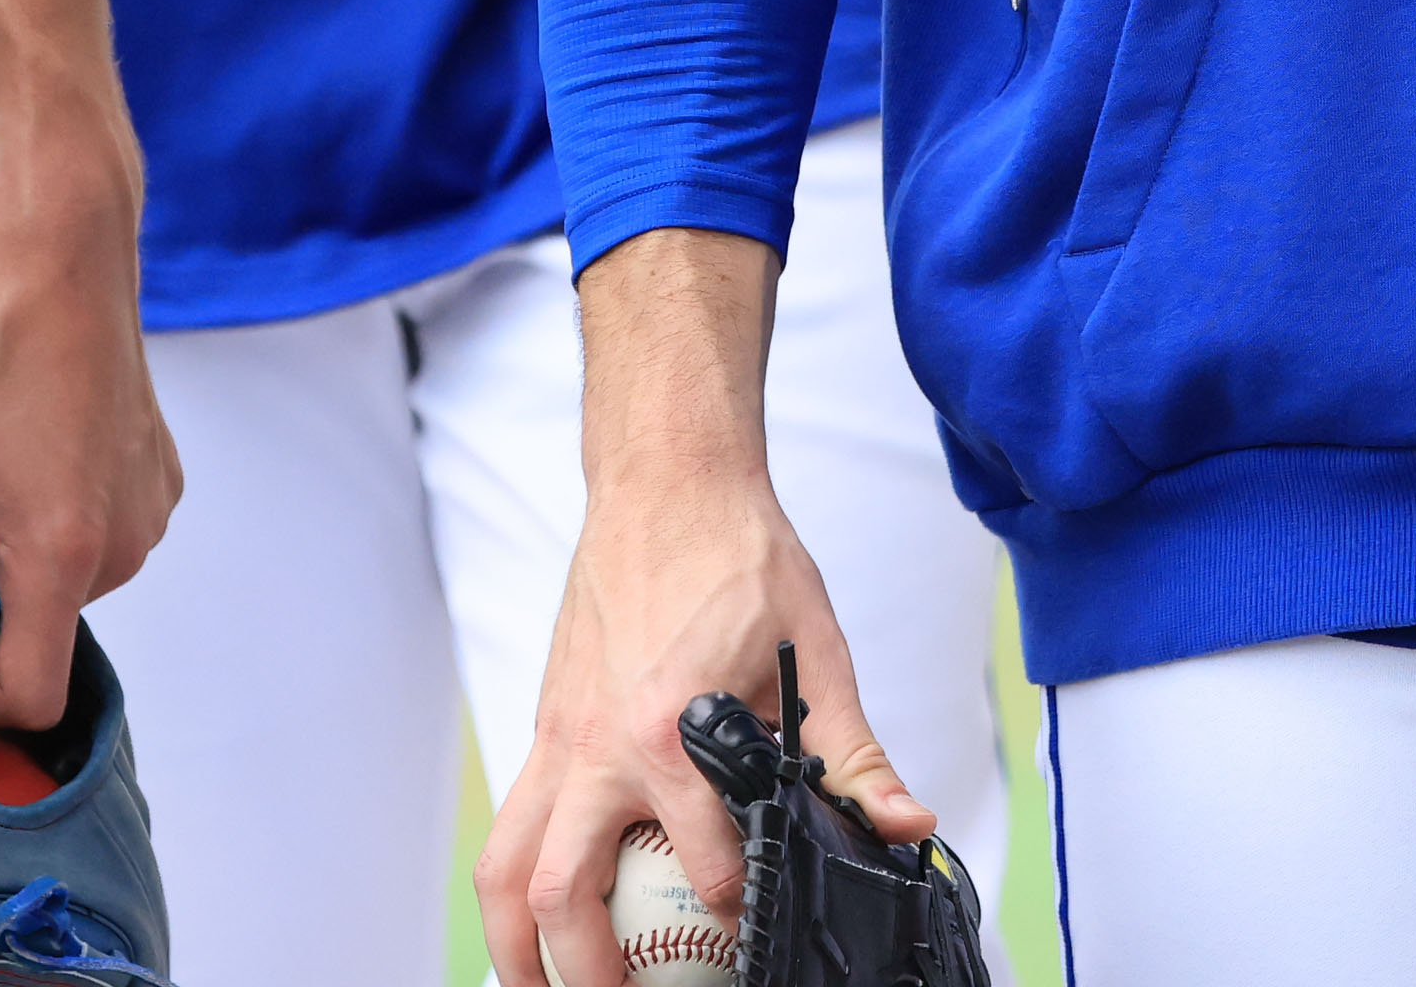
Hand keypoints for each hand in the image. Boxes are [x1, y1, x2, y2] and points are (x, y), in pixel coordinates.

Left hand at [0, 100, 170, 735]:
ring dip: (24, 556)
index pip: (32, 696)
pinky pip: (104, 529)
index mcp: (59, 549)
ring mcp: (146, 505)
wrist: (68, 246)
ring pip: (72, 579)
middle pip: (45, 631)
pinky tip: (22, 455)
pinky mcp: (158, 471)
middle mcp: (119, 540)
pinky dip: (62, 515)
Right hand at [484, 453, 924, 986]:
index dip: (741, 916)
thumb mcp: (815, 655)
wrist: (667, 479)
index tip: (758, 941)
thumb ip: (856, 755)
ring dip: (516, 944)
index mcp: (674, 734)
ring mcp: (560, 736)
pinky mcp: (547, 722)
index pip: (707, 869)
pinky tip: (546, 911)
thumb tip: (908, 826)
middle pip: (560, 895)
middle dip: (583, 975)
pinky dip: (519, 876)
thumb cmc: (738, 555)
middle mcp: (598, 746)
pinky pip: (514, 820)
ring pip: (507, 866)